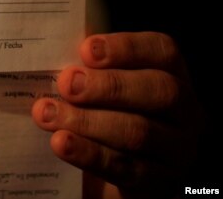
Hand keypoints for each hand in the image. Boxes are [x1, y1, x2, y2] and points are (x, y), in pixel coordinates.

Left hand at [32, 32, 201, 198]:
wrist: (105, 166)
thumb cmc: (101, 112)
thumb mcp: (100, 86)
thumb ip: (87, 69)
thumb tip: (55, 56)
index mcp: (171, 74)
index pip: (162, 51)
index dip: (126, 48)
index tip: (86, 49)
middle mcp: (184, 111)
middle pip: (158, 90)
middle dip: (107, 86)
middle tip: (66, 84)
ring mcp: (177, 149)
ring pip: (139, 131)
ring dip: (87, 121)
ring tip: (48, 114)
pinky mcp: (160, 182)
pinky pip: (126, 168)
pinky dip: (89, 154)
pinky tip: (60, 143)